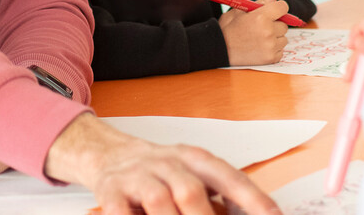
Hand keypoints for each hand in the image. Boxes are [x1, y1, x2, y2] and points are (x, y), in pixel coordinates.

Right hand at [45, 114, 279, 214]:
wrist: (108, 154)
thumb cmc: (158, 172)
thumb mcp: (190, 175)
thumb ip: (217, 195)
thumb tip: (255, 214)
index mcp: (193, 158)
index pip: (227, 176)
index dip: (252, 198)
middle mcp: (166, 162)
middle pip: (190, 190)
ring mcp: (137, 176)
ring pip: (158, 200)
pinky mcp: (111, 191)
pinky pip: (121, 210)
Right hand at [218, 0, 288, 65]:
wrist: (219, 49)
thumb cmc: (228, 28)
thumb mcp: (241, 10)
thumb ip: (261, 1)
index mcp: (261, 17)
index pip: (283, 7)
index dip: (278, 8)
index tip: (273, 11)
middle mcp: (268, 31)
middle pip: (284, 24)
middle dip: (275, 24)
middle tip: (260, 27)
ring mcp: (270, 46)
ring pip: (283, 38)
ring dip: (275, 37)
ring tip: (258, 38)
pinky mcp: (271, 58)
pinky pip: (280, 50)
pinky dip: (273, 49)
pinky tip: (259, 47)